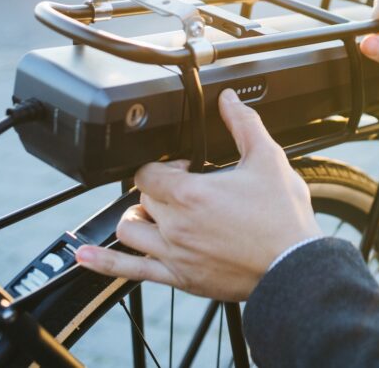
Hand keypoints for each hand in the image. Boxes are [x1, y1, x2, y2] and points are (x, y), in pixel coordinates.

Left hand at [75, 89, 322, 301]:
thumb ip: (244, 124)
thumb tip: (229, 100)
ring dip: (137, 218)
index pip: (148, 171)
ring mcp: (173, 255)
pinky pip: (129, 273)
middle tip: (185, 190)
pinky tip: (85, 258)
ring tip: (155, 214)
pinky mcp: (179, 278)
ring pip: (129, 231)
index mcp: (191, 193)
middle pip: (141, 198)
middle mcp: (175, 225)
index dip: (164, 165)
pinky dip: (103, 264)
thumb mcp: (267, 160)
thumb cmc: (283, 219)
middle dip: (158, 189)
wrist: (293, 267)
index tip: (186, 168)